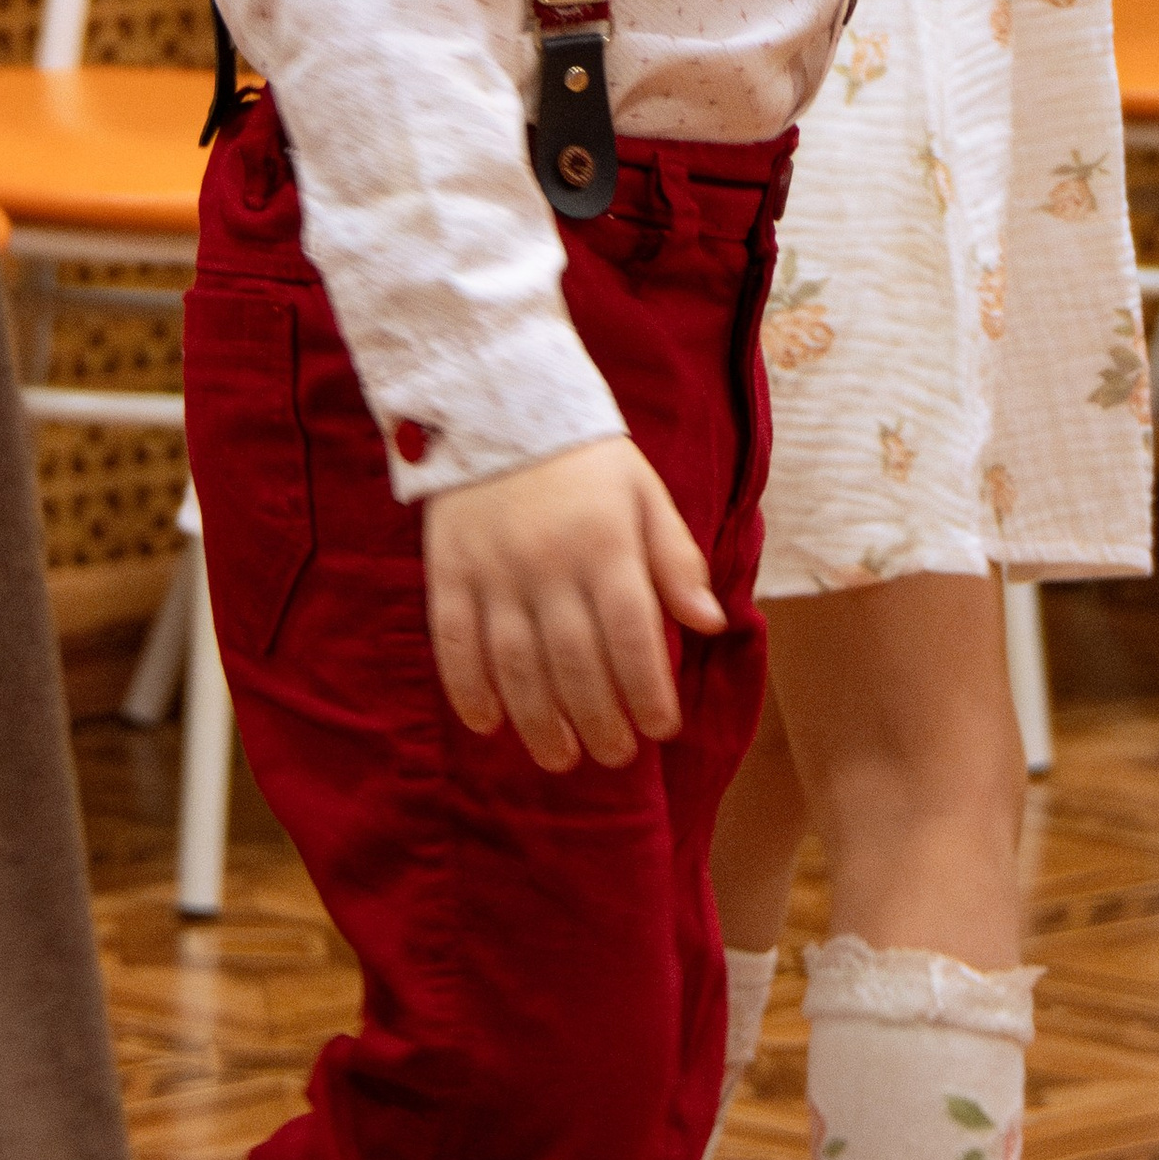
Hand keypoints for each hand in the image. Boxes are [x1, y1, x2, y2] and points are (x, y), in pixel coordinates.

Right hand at [422, 434, 725, 770]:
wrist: (496, 402)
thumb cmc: (585, 458)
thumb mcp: (644, 493)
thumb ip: (676, 559)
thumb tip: (710, 624)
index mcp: (605, 541)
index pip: (632, 632)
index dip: (648, 689)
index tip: (661, 729)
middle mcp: (549, 561)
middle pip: (575, 660)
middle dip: (599, 720)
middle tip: (615, 756)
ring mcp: (493, 569)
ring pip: (515, 663)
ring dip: (539, 720)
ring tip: (561, 757)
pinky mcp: (449, 570)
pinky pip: (454, 641)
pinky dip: (468, 689)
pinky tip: (487, 725)